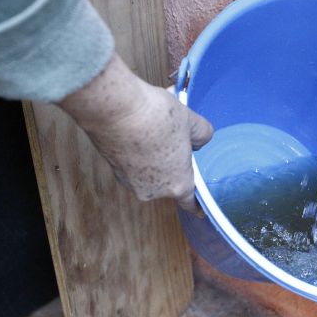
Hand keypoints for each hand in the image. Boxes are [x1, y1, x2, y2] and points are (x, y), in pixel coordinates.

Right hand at [58, 54, 212, 211]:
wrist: (115, 109)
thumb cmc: (157, 117)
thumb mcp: (192, 121)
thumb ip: (202, 135)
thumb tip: (199, 140)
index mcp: (178, 184)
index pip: (190, 202)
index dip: (196, 203)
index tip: (200, 207)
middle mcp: (153, 190)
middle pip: (170, 182)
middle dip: (174, 165)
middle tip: (177, 141)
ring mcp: (130, 182)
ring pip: (150, 172)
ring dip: (155, 157)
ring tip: (158, 130)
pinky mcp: (114, 169)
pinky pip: (134, 165)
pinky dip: (138, 153)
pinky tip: (140, 132)